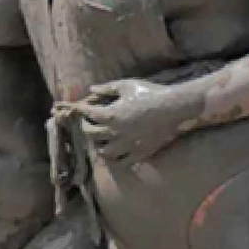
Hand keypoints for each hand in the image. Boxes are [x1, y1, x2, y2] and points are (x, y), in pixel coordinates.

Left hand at [64, 78, 190, 165]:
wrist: (172, 108)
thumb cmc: (148, 93)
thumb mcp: (125, 85)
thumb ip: (106, 88)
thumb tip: (91, 89)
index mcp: (110, 115)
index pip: (88, 114)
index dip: (80, 110)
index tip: (77, 108)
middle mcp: (115, 133)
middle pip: (91, 135)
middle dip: (86, 127)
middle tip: (87, 122)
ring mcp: (127, 145)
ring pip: (105, 153)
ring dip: (99, 146)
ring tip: (100, 140)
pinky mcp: (140, 153)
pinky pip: (123, 162)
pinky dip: (116, 159)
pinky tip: (117, 152)